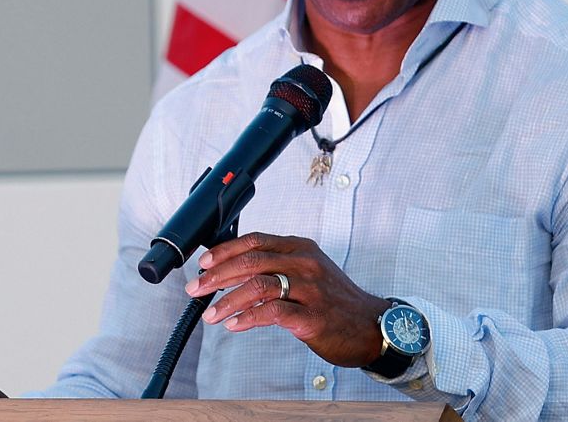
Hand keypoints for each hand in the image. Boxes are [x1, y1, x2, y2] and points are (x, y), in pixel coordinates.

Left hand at [186, 232, 390, 367]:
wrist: (371, 326)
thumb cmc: (335, 301)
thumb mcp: (309, 271)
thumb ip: (278, 265)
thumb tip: (234, 270)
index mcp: (301, 248)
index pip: (256, 241)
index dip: (225, 251)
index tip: (204, 263)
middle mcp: (305, 263)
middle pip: (252, 261)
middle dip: (218, 275)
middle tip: (196, 288)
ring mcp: (310, 289)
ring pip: (258, 286)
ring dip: (228, 300)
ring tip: (211, 314)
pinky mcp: (312, 316)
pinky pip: (272, 313)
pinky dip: (248, 318)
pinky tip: (235, 324)